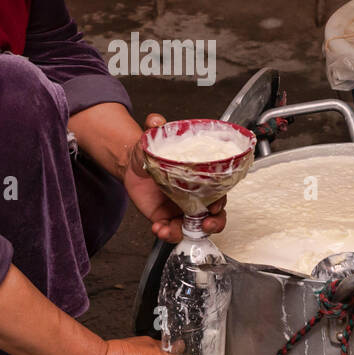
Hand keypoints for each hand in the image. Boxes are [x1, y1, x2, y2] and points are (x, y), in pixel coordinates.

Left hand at [124, 113, 227, 243]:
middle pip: (215, 215)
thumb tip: (155, 120)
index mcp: (201, 178)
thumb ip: (156, 128)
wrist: (133, 163)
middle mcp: (195, 195)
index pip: (219, 191)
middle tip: (205, 224)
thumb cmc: (153, 150)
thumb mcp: (156, 138)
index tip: (214, 205)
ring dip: (184, 232)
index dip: (221, 201)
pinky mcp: (166, 217)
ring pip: (194, 228)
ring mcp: (182, 208)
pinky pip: (172, 230)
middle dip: (214, 223)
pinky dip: (167, 234)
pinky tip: (157, 228)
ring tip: (167, 230)